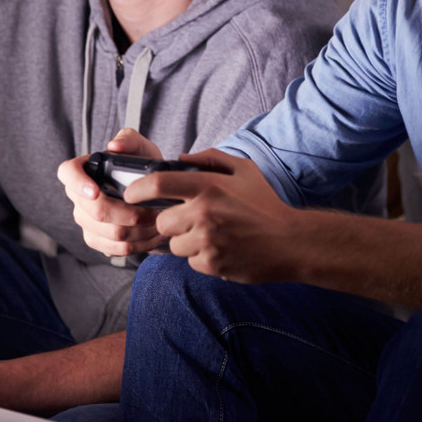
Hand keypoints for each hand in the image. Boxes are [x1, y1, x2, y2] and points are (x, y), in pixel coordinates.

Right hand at [58, 128, 168, 257]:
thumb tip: (115, 146)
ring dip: (140, 231)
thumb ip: (129, 140)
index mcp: (84, 170)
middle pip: (96, 212)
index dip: (78, 184)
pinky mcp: (97, 239)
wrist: (152, 193)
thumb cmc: (141, 168)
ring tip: (159, 222)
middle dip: (129, 214)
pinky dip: (139, 244)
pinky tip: (153, 236)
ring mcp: (86, 220)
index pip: (67, 173)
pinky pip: (115, 249)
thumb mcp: (140, 147)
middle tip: (153, 211)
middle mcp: (79, 197)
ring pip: (111, 233)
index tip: (96, 192)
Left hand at [149, 149, 300, 283]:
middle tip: (189, 219)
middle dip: (170, 221)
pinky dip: (201, 257)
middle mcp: (203, 213)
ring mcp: (206, 241)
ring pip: (174, 244)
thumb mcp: (243, 170)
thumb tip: (181, 159)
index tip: (131, 194)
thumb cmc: (265, 203)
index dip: (137, 189)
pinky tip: (220, 248)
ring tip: (210, 234)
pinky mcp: (211, 263)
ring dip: (185, 240)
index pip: (157, 184)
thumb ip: (211, 158)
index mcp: (207, 186)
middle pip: (162, 220)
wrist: (289, 241)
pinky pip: (190, 261)